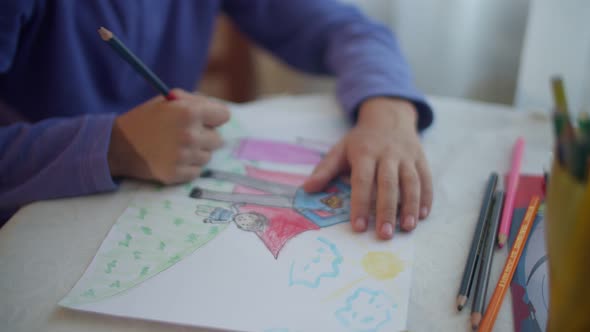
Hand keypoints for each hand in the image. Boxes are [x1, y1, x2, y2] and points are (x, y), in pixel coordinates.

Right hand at [108, 89, 229, 183]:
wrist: (118, 145)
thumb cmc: (146, 119)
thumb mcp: (168, 101)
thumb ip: (196, 101)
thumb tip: (221, 112)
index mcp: (189, 112)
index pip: (224, 115)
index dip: (214, 117)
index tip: (206, 120)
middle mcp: (190, 135)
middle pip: (218, 139)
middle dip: (205, 136)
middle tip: (185, 134)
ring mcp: (184, 157)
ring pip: (208, 156)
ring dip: (197, 152)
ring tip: (176, 147)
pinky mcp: (177, 174)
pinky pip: (197, 171)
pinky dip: (188, 166)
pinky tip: (172, 158)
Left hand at [303, 97, 432, 239]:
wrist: (389, 116)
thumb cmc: (361, 140)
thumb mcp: (340, 149)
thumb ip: (324, 170)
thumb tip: (306, 189)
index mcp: (365, 153)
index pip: (362, 181)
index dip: (360, 204)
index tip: (358, 226)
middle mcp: (388, 154)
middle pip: (388, 184)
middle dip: (387, 211)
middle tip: (384, 234)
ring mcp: (406, 156)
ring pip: (411, 182)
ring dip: (410, 206)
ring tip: (407, 227)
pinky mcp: (420, 159)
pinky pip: (425, 179)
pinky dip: (426, 197)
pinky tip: (423, 215)